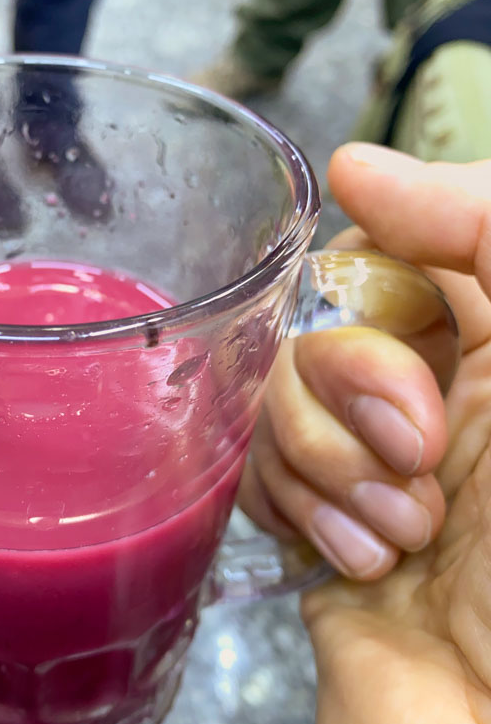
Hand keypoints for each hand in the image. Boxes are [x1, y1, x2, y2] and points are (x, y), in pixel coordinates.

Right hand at [248, 144, 490, 723]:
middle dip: (359, 384)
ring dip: (329, 460)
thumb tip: (357, 166)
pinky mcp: (310, 519)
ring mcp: (366, 457)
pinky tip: (358, 557)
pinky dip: (298, 508)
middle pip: (326, 313)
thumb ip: (486, 232)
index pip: (404, 241)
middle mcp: (435, 389)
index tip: (395, 307)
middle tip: (422, 452)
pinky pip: (257, 466)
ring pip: (278, 388)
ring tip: (402, 531)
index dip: (387, 259)